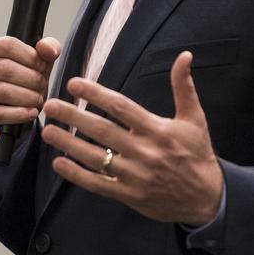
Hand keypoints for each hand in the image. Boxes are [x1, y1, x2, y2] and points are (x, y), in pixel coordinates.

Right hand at [0, 36, 62, 147]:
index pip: (6, 45)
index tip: (42, 67)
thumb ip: (46, 51)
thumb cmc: (17, 89)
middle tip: (42, 87)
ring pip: (1, 90)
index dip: (29, 55)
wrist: (2, 123)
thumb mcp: (34, 67)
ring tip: (38, 101)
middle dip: (31, 79)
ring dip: (26, 97)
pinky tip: (30, 113)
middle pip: (5, 68)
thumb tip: (47, 48)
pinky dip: (18, 114)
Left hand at [40, 51, 222, 224]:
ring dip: (68, 143)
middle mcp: (144, 151)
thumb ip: (184, 87)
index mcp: (157, 130)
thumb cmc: (197, 154)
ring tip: (47, 130)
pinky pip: (98, 184)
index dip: (96, 94)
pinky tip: (58, 162)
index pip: (121, 107)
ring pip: (95, 157)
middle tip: (50, 105)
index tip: (74, 83)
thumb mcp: (194, 118)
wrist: (206, 198)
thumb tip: (185, 56)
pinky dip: (76, 174)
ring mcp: (135, 175)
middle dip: (73, 116)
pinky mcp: (129, 195)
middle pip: (102, 130)